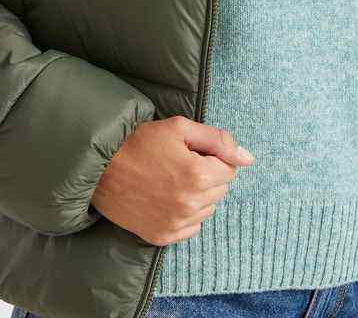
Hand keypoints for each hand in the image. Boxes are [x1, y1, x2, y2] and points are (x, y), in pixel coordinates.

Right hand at [90, 115, 254, 245]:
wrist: (99, 168)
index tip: (193, 152)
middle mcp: (189, 204)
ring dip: (198, 194)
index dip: (214, 158)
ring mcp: (175, 223)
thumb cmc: (141, 142)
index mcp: (198, 175)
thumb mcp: (181, 128)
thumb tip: (249, 158)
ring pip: (208, 208)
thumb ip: (219, 141)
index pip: (230, 169)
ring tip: (172, 180)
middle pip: (221, 189)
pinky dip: (186, 214)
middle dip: (208, 175)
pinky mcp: (161, 236)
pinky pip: (192, 227)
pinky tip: (167, 198)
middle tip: (180, 164)